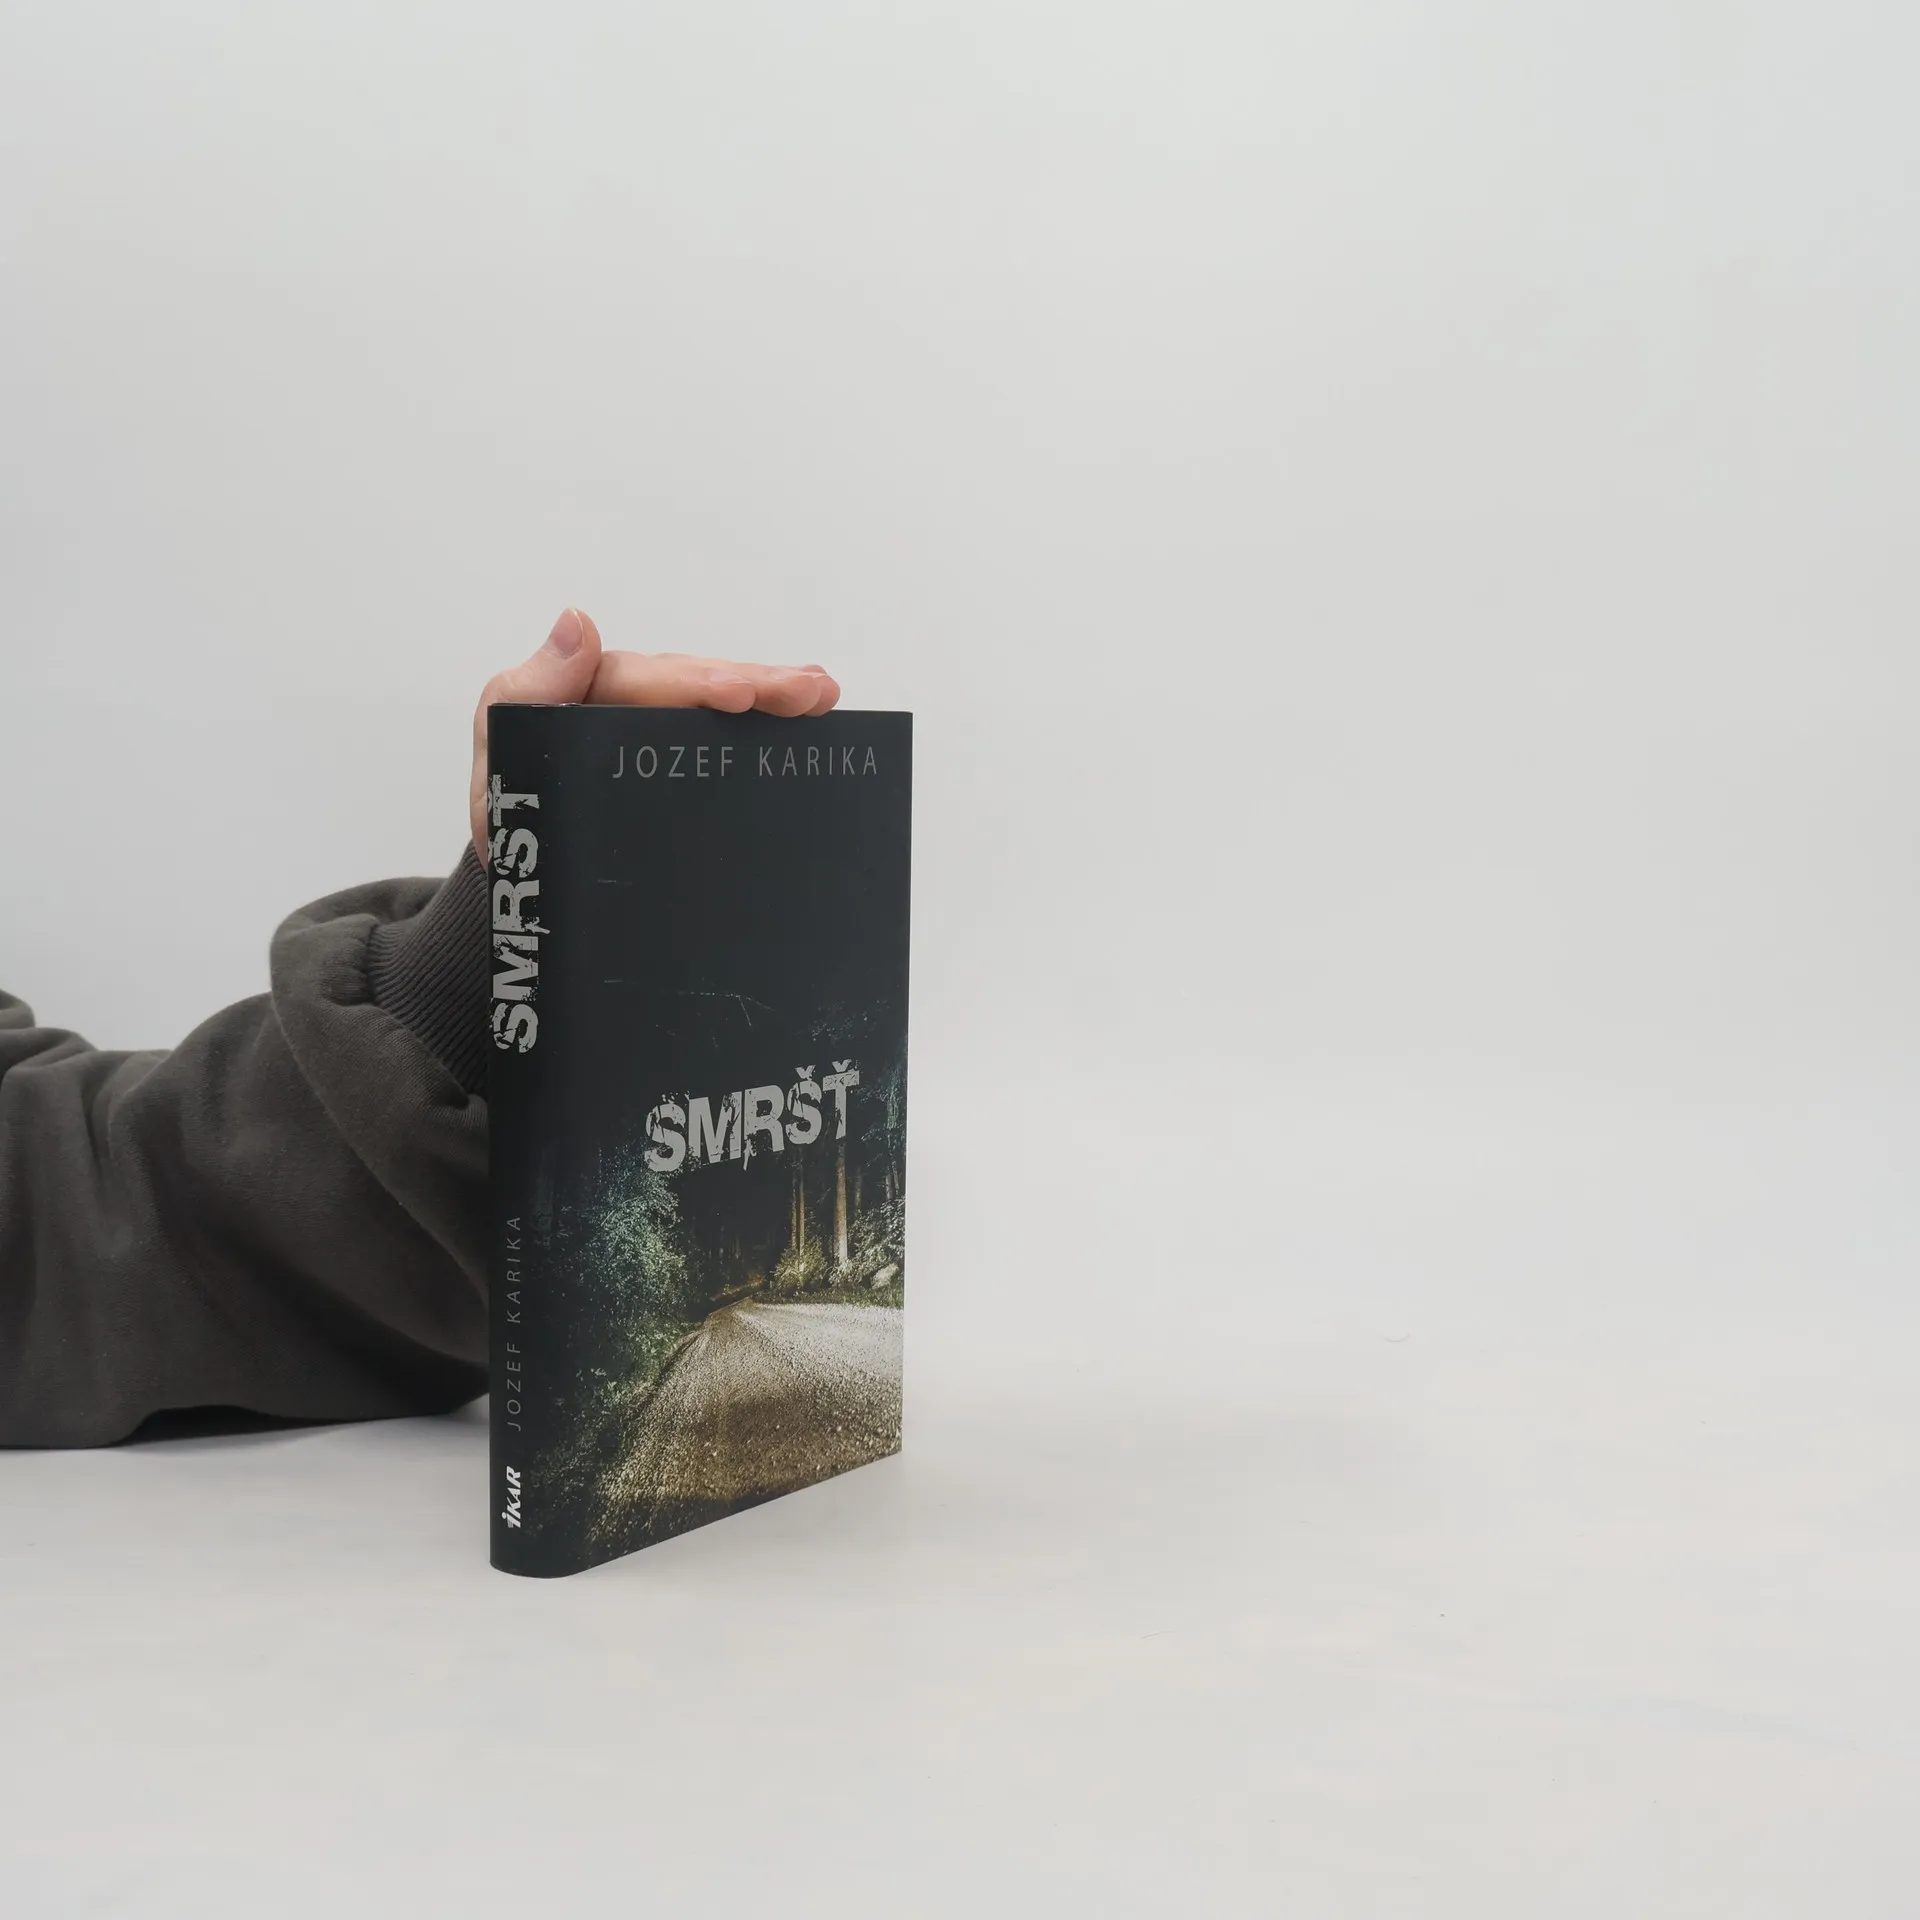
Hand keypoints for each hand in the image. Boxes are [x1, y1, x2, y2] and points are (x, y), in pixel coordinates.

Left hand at [470, 609, 840, 857]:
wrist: (531, 886)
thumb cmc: (514, 830)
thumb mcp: (499, 773)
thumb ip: (520, 699)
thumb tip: (575, 624)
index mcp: (576, 701)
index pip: (641, 680)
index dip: (695, 683)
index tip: (741, 696)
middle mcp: (619, 704)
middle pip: (691, 682)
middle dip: (754, 682)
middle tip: (810, 693)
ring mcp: (652, 731)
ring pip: (717, 701)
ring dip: (774, 692)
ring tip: (823, 694)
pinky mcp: (676, 760)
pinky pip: (724, 731)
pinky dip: (770, 721)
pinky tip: (815, 713)